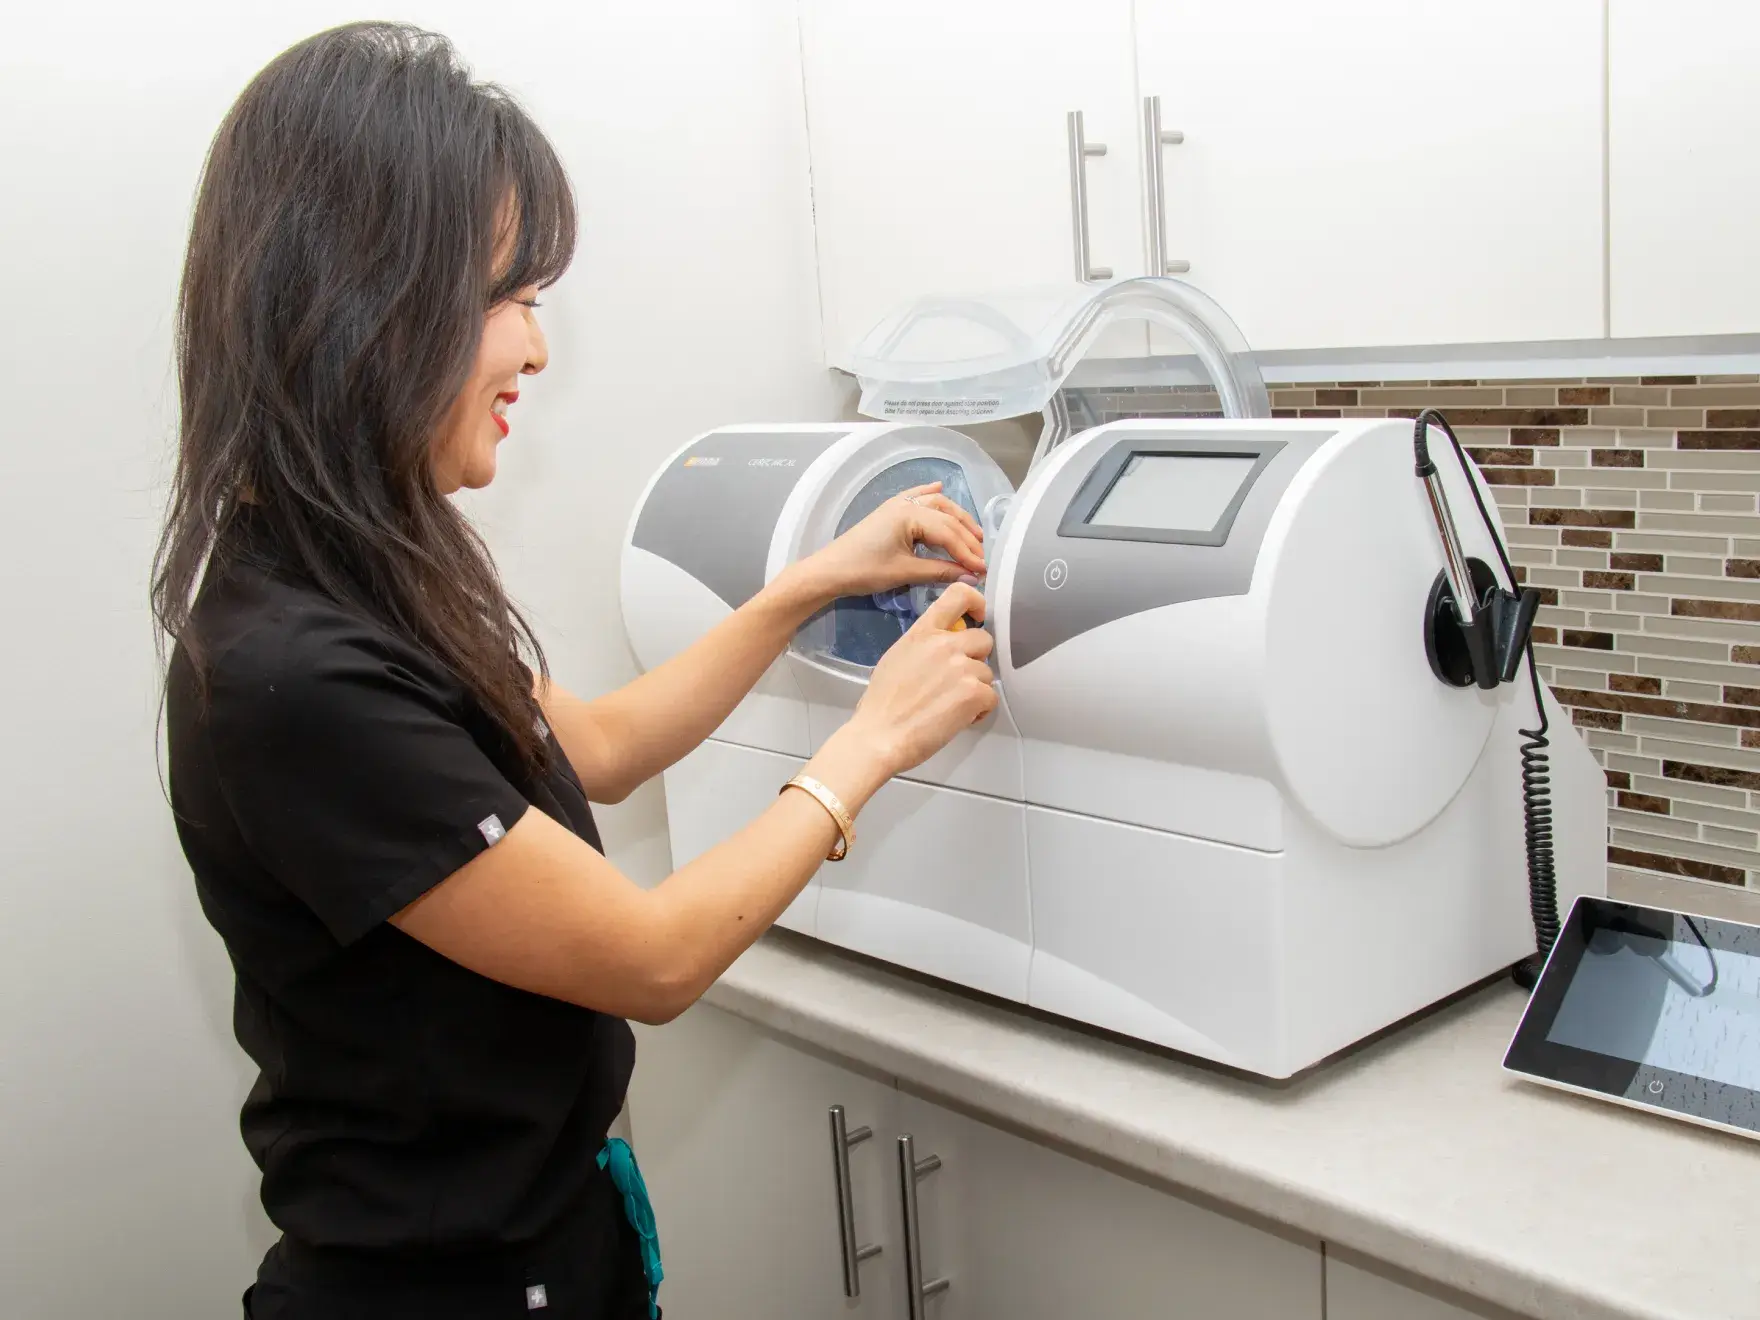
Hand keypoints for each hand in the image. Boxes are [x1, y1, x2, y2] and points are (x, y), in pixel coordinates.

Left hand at [791, 484, 985, 604]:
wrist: (830, 570)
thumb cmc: (865, 571)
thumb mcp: (905, 572)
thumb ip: (941, 572)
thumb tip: (971, 577)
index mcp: (910, 515)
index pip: (948, 533)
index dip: (968, 552)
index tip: (983, 570)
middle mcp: (906, 504)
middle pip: (946, 516)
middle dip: (967, 537)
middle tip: (982, 557)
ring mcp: (897, 504)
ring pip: (936, 505)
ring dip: (956, 518)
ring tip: (974, 535)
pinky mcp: (890, 511)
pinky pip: (915, 496)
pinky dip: (931, 494)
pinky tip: (940, 487)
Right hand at [844, 584, 998, 775]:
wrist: (879, 737)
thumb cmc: (881, 706)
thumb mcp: (896, 658)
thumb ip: (923, 646)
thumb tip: (940, 646)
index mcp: (922, 633)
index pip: (958, 595)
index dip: (976, 602)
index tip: (978, 615)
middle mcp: (945, 644)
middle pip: (983, 639)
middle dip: (976, 660)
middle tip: (957, 681)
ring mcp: (961, 667)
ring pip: (987, 673)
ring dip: (975, 690)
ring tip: (950, 707)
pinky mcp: (974, 692)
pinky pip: (991, 698)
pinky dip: (979, 711)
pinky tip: (957, 719)